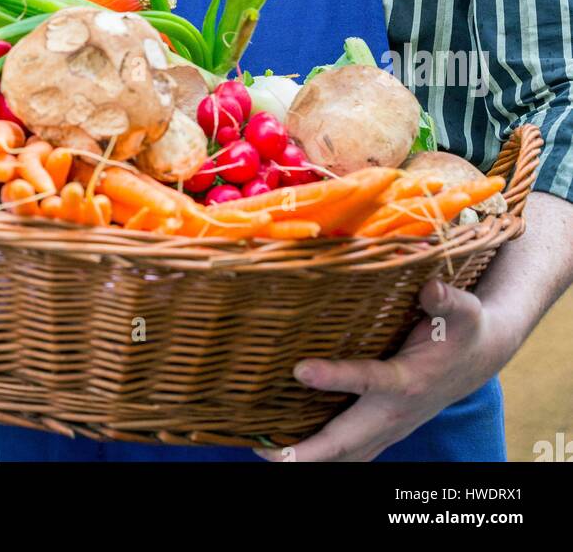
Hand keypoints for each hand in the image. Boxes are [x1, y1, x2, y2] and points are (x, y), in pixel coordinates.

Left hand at [255, 278, 510, 461]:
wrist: (480, 356)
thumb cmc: (464, 328)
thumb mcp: (463, 308)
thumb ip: (447, 300)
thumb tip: (431, 288)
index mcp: (410, 379)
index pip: (369, 381)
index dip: (335, 377)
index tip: (300, 369)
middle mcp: (396, 411)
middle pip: (348, 439)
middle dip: (308, 450)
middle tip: (266, 451)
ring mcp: (390, 427)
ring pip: (346, 454)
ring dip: (308, 458)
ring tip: (265, 451)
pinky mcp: (384, 430)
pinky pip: (350, 452)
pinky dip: (321, 455)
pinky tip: (288, 448)